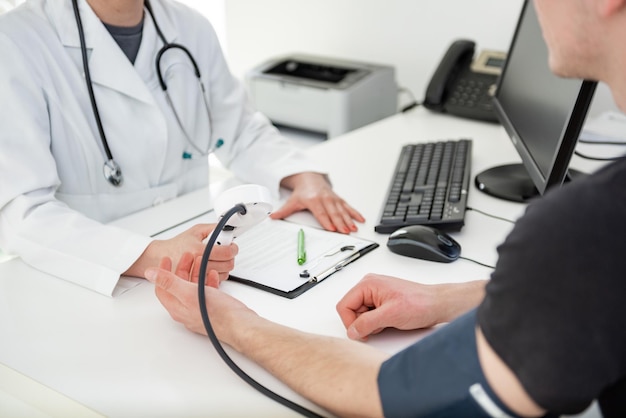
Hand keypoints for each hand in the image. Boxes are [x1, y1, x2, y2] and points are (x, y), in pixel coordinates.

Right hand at [125, 223, 237, 282]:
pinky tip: (213, 267)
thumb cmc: (177, 244)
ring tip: (218, 259)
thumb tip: (227, 228)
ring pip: (224, 274)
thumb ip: (212, 228)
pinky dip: (217, 274)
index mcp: (199, 250)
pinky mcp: (198, 284)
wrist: (162, 257)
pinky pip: (216, 281)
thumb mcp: (195, 231)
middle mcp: (199, 265)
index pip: (226, 253)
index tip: (232, 246)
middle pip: (227, 265)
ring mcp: (198, 276)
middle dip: (230, 257)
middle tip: (226, 251)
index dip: (233, 248)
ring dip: (225, 266)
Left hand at [146, 253, 255, 341]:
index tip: (167, 258)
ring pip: (193, 287)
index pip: (162, 287)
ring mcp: (199, 309)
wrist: (239, 324)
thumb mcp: (189, 293)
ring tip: (200, 261)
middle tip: (187, 256)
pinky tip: (212, 274)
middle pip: (178, 285)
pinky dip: (207, 280)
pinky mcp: (212, 308)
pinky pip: (206, 292)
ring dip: (195, 272)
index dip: (163, 271)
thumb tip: (150, 274)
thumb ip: (169, 282)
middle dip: (181, 268)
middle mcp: (186, 309)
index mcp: (177, 307)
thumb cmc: (217, 314)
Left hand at [271, 172, 364, 233]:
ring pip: (342, 210)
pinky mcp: (339, 199)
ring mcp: (333, 199)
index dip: (327, 221)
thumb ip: (284, 211)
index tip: (332, 228)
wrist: (310, 178)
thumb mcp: (292, 201)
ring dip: (349, 220)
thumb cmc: (302, 192)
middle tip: (345, 231)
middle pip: (333, 213)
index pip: (321, 213)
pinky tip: (361, 220)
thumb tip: (272, 217)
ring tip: (353, 228)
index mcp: (313, 200)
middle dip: (340, 222)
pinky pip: (348, 206)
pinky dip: (355, 213)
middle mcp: (325, 199)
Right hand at [336, 274, 485, 340]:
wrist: (436, 305)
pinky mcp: (381, 302)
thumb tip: (352, 331)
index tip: (361, 332)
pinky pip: (369, 316)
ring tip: (387, 322)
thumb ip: (367, 323)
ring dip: (370, 324)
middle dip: (361, 323)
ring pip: (360, 315)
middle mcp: (369, 286)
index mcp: (368, 284)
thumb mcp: (390, 315)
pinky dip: (376, 323)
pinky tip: (388, 322)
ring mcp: (375, 294)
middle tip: (377, 327)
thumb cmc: (420, 303)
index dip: (350, 322)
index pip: (344, 305)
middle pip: (351, 310)